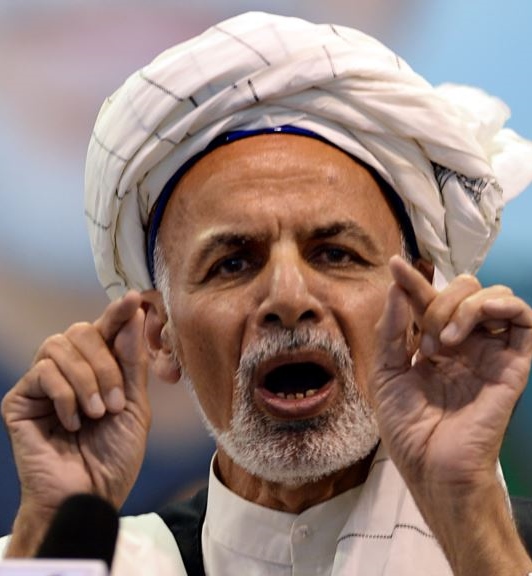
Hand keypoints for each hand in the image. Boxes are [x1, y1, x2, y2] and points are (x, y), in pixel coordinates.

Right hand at [1, 292, 149, 554]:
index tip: (134, 299)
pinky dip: (65, 396)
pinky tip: (72, 423)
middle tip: (115, 403)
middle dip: (105, 365)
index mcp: (100, 368)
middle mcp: (70, 370)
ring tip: (96, 414)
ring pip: (58, 346)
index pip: (106, 329)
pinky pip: (42, 372)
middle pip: (81, 331)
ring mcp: (43, 384)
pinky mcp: (20, 400)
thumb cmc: (114, 456)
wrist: (90, 497)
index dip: (118, 313)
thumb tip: (135, 312)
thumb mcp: (134, 405)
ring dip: (86, 380)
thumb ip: (132, 360)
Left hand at [368, 256, 531, 574]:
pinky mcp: (513, 362)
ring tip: (444, 341)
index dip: (412, 281)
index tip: (395, 264)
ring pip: (493, 295)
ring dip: (464, 305)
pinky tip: (473, 323)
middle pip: (463, 289)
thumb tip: (398, 287)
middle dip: (439, 299)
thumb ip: (392, 330)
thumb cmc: (407, 427)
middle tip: (425, 340)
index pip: (427, 301)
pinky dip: (501, 305)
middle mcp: (463, 343)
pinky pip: (523, 319)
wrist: (432, 466)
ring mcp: (489, 350)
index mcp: (432, 345)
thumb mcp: (386, 373)